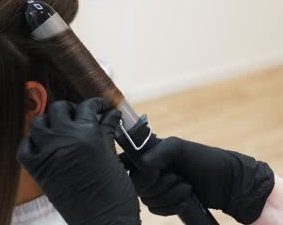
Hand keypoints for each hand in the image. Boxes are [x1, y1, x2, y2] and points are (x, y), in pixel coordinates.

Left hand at [17, 98, 139, 224]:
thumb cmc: (115, 191)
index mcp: (89, 133)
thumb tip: (112, 114)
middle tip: (78, 118)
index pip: (87, 106)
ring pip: (39, 123)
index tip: (99, 108)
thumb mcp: (113, 156)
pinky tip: (43, 147)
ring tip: (59, 130)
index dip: (95, 104)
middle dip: (70, 110)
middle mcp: (65, 138)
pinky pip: (24, 147)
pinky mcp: (37, 169)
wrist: (103, 222)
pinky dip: (31, 144)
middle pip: (59, 108)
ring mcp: (48, 152)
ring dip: (49, 123)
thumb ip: (107, 131)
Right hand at [120, 136, 274, 223]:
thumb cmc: (206, 161)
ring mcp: (159, 186)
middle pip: (137, 186)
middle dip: (159, 186)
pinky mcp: (167, 202)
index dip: (139, 173)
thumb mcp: (179, 148)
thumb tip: (141, 168)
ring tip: (187, 188)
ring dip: (168, 197)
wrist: (229, 184)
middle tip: (178, 178)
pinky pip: (156, 210)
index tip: (156, 173)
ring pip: (147, 200)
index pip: (128, 163)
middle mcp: (152, 169)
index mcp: (151, 152)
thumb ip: (156, 153)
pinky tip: (184, 201)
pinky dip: (169, 208)